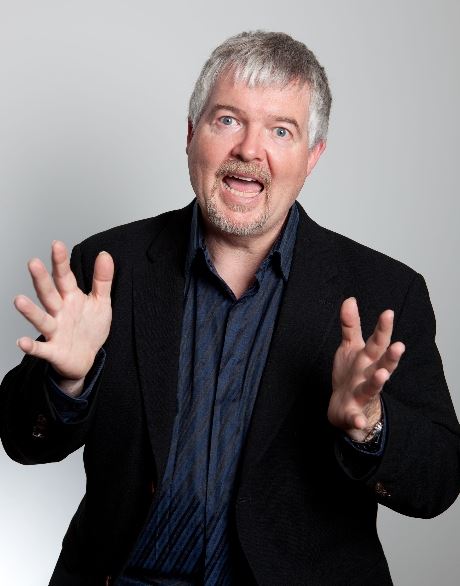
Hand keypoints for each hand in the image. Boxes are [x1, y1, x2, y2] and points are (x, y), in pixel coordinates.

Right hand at [14, 240, 113, 396]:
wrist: (87, 359)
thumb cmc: (90, 328)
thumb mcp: (101, 302)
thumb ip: (102, 279)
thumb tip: (104, 254)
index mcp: (71, 298)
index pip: (64, 277)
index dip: (61, 262)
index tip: (56, 244)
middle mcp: (59, 312)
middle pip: (49, 294)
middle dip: (41, 280)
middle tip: (33, 262)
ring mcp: (55, 331)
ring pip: (41, 319)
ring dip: (30, 311)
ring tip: (19, 300)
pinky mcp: (53, 351)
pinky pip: (41, 349)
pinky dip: (31, 346)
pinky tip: (21, 342)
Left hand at [328, 297, 404, 441]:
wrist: (346, 408)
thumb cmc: (351, 374)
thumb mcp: (350, 348)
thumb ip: (350, 325)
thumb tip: (350, 299)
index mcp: (369, 359)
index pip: (377, 342)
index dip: (383, 328)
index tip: (388, 312)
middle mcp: (369, 375)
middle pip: (381, 364)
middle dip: (390, 357)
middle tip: (399, 346)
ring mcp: (362, 395)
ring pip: (372, 388)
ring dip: (377, 382)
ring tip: (382, 375)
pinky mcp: (352, 413)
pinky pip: (355, 418)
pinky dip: (357, 421)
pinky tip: (358, 423)